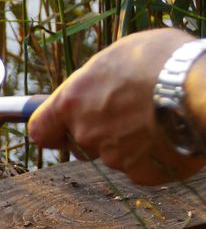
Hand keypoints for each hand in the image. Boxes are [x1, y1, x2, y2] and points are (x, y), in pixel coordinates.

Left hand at [28, 28, 205, 184]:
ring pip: (114, 155)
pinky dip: (153, 157)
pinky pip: (142, 168)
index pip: (40, 129)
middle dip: (97, 134)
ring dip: (128, 143)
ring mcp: (113, 157)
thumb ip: (99, 77)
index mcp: (72, 101)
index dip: (50, 130)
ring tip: (157, 118)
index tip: (57, 129)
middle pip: (80, 144)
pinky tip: (170, 135)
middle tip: (125, 115)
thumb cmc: (164, 62)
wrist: (202, 92)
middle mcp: (86, 133)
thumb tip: (101, 81)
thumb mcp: (121, 54)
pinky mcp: (142, 174)